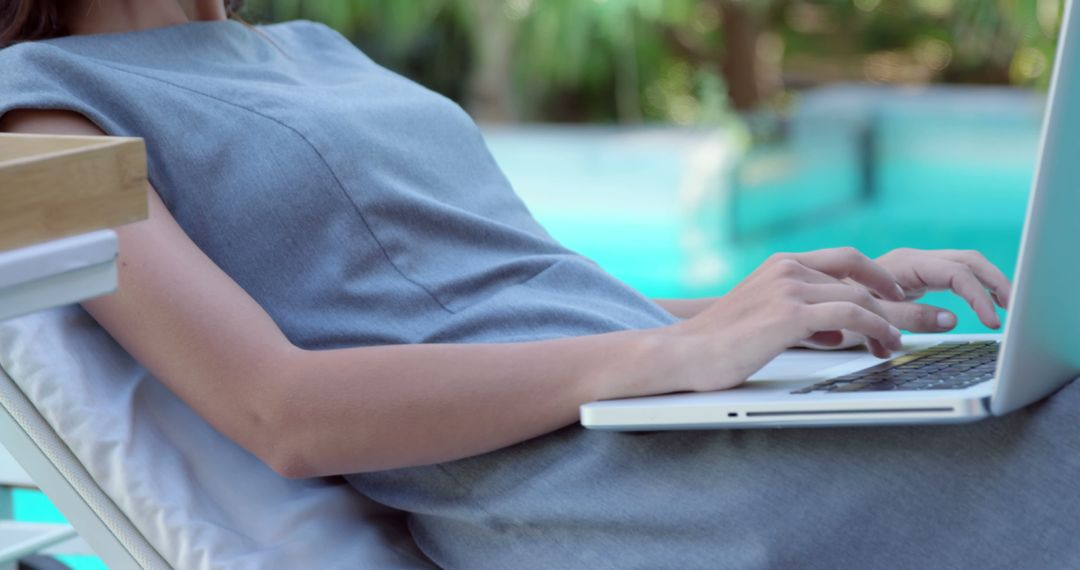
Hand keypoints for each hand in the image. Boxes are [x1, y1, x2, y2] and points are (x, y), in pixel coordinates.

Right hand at [626, 248, 905, 395]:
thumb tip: (836, 331)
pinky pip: (851, 316)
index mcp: (781, 265)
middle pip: (863, 275)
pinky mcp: (790, 314)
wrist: (682, 353)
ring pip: (862, 296)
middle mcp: (788, 269)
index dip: (880, 277)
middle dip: (901, 296)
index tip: (901, 297)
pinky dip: (876, 329)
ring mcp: (789, 288)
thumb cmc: (718, 344)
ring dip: (894, 320)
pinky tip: (886, 344)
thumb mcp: (763, 317)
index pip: (845, 259)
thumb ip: (798, 314)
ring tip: (907, 341)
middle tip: (932, 316)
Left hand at [801, 248, 1010, 350]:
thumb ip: (907, 317)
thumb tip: (951, 320)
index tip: (991, 319)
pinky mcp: (908, 281)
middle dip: (993, 281)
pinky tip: (978, 310)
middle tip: (1012, 306)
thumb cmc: (829, 308)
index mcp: (902, 264)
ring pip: (959, 267)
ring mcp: (909, 269)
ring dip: (984, 285)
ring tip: (1003, 307)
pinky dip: (967, 292)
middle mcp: (908, 261)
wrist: (803, 304)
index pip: (956, 273)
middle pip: (965, 261)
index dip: (978, 296)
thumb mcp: (868, 316)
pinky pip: (947, 280)